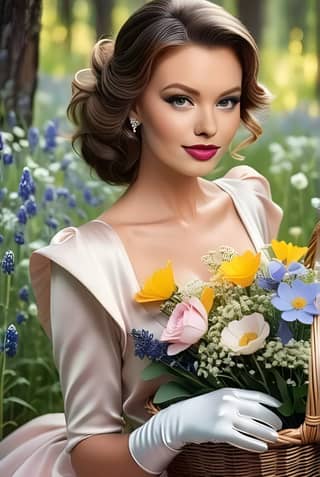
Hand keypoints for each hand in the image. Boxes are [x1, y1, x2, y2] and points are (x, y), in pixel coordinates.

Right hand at [164, 387, 281, 451]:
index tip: (280, 407)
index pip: (256, 395)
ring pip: (253, 426)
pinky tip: (262, 447)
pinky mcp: (221, 432)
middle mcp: (229, 402)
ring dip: (267, 433)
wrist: (181, 418)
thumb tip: (256, 407)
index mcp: (229, 391)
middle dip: (272, 419)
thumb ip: (234, 399)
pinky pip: (243, 439)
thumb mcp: (218, 397)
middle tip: (279, 425)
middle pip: (258, 410)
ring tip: (275, 437)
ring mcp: (225, 416)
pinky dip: (255, 444)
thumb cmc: (201, 408)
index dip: (270, 402)